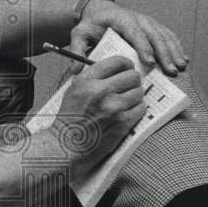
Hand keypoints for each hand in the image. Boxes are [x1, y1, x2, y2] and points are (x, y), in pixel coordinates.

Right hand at [53, 55, 145, 171]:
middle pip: (132, 76)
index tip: (127, 68)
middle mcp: (101, 91)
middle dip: (132, 80)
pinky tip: (127, 112)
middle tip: (128, 86)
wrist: (66, 145)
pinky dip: (136, 110)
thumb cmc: (69, 119)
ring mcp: (113, 107)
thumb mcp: (73, 89)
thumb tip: (114, 68)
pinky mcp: (122, 123)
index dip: (126, 64)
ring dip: (134, 96)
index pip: (118, 62)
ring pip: (138, 92)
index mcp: (87, 80)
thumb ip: (92, 76)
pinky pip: (140, 108)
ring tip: (126, 101)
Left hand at [69, 0, 187, 75]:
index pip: (135, 33)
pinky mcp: (154, 26)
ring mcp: (148, 22)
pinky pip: (168, 36)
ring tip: (181, 68)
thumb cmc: (91, 24)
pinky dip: (177, 47)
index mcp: (121, 19)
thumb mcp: (80, 34)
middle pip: (154, 36)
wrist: (100, 11)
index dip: (143, 48)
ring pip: (164, 36)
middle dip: (164, 54)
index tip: (150, 63)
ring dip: (174, 52)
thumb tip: (76, 69)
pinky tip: (184, 59)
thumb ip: (77, 49)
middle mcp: (138, 19)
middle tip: (171, 71)